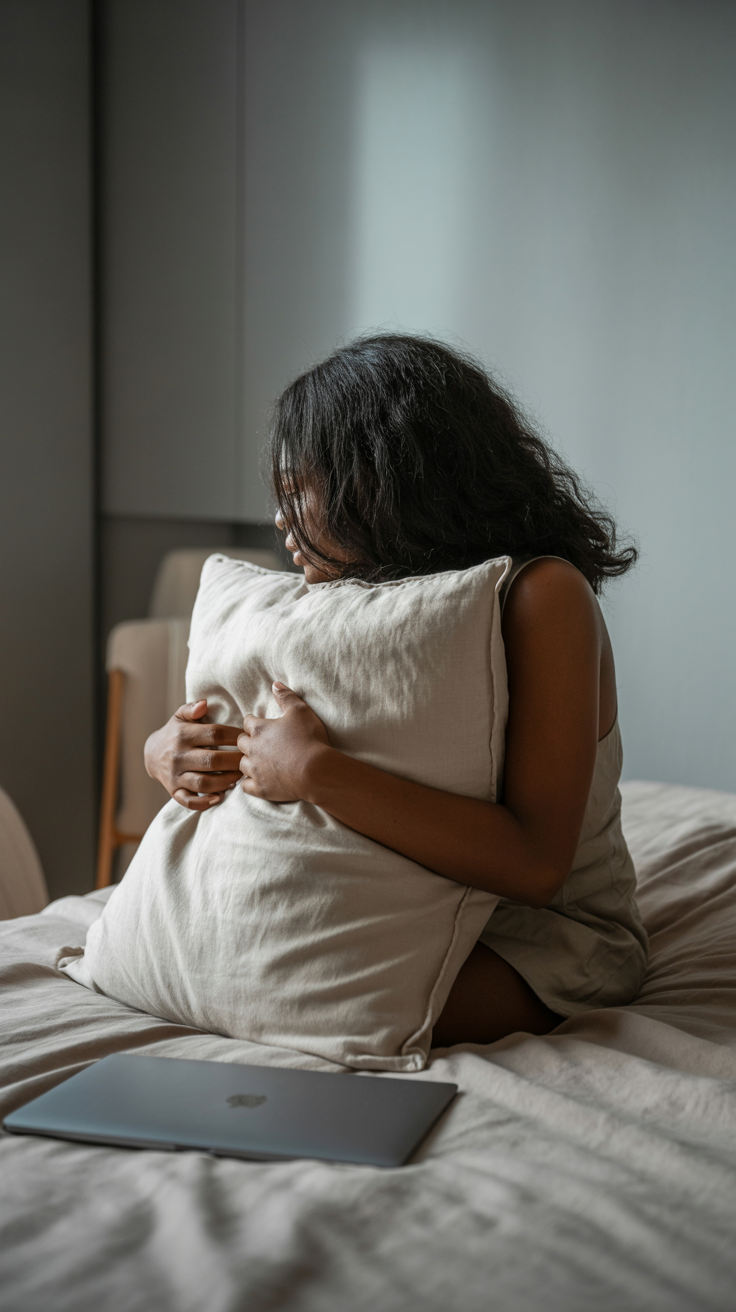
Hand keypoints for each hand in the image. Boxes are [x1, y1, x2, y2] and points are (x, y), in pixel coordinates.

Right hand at [144, 699, 242, 810]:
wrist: (151, 754)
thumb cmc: (175, 733)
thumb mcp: (180, 717)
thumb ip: (192, 708)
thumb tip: (204, 704)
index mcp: (183, 735)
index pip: (214, 734)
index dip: (234, 736)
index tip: (248, 738)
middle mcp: (178, 756)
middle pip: (212, 761)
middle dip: (234, 761)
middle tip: (250, 761)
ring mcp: (175, 776)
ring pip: (203, 783)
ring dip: (224, 782)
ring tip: (239, 777)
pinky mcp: (173, 791)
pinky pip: (189, 801)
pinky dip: (204, 802)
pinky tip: (220, 797)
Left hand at [238, 682, 331, 801]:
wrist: (316, 771)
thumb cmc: (310, 739)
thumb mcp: (301, 711)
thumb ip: (286, 696)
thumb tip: (275, 684)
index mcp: (260, 729)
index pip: (248, 722)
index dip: (253, 722)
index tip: (258, 725)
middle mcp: (252, 749)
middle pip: (240, 742)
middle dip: (247, 741)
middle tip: (257, 743)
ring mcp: (255, 770)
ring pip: (241, 764)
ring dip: (247, 761)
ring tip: (256, 762)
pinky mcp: (260, 788)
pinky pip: (245, 786)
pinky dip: (249, 783)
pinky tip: (256, 781)